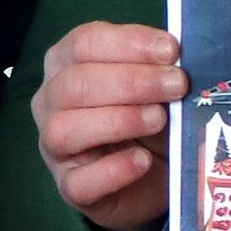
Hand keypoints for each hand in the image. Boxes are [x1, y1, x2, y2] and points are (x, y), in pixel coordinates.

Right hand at [31, 22, 182, 230]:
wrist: (152, 175)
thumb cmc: (149, 119)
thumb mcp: (156, 86)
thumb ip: (161, 67)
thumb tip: (179, 58)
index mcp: (66, 63)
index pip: (84, 42)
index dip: (129, 43)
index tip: (171, 50)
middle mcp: (51, 102)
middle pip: (74, 83)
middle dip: (132, 81)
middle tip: (177, 85)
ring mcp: (53, 148)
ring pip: (64, 130)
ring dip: (119, 120)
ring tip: (160, 119)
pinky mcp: (69, 187)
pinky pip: (78, 182)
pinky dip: (113, 170)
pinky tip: (143, 160)